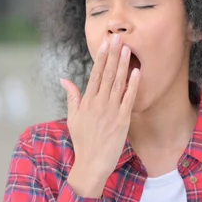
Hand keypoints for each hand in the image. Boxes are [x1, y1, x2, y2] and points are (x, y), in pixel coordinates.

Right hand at [60, 34, 139, 197]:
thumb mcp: (73, 118)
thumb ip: (72, 97)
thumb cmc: (83, 141)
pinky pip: (129, 99)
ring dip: (123, 65)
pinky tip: (137, 72)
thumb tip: (64, 79)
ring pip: (118, 84)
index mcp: (87, 102)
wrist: (91, 164)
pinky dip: (133, 85)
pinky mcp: (122, 121)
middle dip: (113, 55)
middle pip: (107, 75)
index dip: (101, 57)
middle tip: (119, 37)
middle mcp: (98, 104)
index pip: (95, 74)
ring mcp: (111, 112)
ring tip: (128, 49)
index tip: (105, 42)